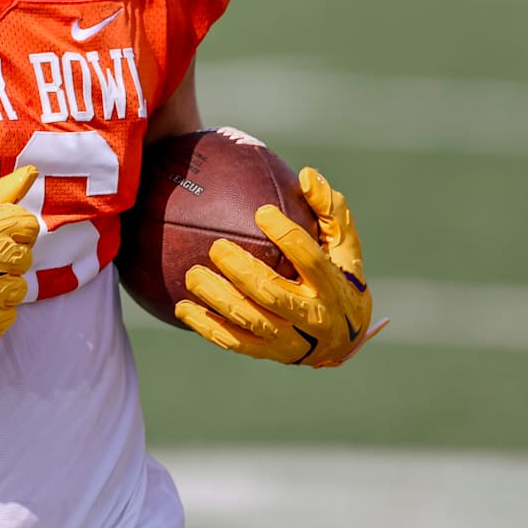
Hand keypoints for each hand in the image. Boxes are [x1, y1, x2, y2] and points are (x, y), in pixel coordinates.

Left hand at [175, 168, 383, 366]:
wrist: (346, 337)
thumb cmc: (340, 276)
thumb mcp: (345, 245)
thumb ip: (329, 210)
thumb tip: (305, 174)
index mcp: (332, 285)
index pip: (310, 259)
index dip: (287, 235)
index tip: (261, 212)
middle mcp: (312, 315)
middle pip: (273, 294)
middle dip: (243, 272)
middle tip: (217, 247)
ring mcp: (289, 339)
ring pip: (250, 320)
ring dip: (218, 299)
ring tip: (192, 276)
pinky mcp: (269, 353)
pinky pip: (234, 342)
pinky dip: (207, 327)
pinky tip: (181, 308)